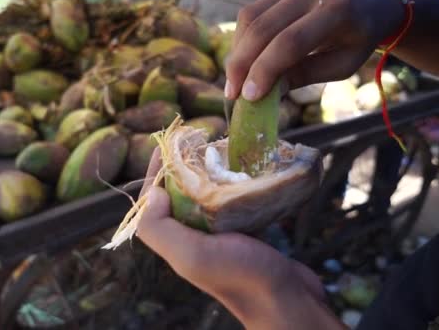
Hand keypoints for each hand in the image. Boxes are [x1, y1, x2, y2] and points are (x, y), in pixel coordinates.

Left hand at [136, 149, 345, 328]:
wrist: (286, 298)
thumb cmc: (240, 276)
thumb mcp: (192, 255)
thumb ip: (161, 228)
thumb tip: (152, 192)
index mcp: (176, 242)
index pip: (154, 200)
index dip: (157, 171)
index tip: (168, 144)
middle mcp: (193, 237)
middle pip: (180, 194)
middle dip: (184, 167)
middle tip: (198, 141)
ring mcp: (220, 234)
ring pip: (207, 195)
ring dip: (211, 172)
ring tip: (220, 148)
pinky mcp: (244, 231)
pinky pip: (233, 201)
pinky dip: (235, 184)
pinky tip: (244, 169)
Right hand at [224, 0, 405, 100]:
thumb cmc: (358, 37)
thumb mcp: (343, 63)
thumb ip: (306, 74)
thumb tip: (266, 92)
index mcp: (338, 11)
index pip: (291, 42)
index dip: (265, 70)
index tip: (249, 96)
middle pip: (263, 28)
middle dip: (241, 64)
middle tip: (232, 94)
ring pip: (250, 18)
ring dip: (237, 52)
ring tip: (235, 81)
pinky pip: (252, 12)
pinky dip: (242, 39)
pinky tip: (243, 60)